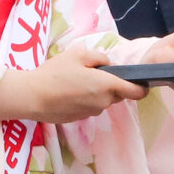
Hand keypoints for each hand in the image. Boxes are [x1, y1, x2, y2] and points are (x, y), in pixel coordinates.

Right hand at [0, 46, 146, 123]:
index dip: (141, 87)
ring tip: (76, 82)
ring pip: (103, 101)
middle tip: (92, 73)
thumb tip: (108, 65)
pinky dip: (84, 100)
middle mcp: (103, 102)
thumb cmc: (55, 73)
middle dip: (111, 86)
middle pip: (118, 95)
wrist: (32, 97)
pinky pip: (89, 107)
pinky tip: (68, 92)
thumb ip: (99, 57)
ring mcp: (91, 112)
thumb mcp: (78, 54)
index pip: (136, 92)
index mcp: (107, 85)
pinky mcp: (80, 119)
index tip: (139, 81)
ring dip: (96, 93)